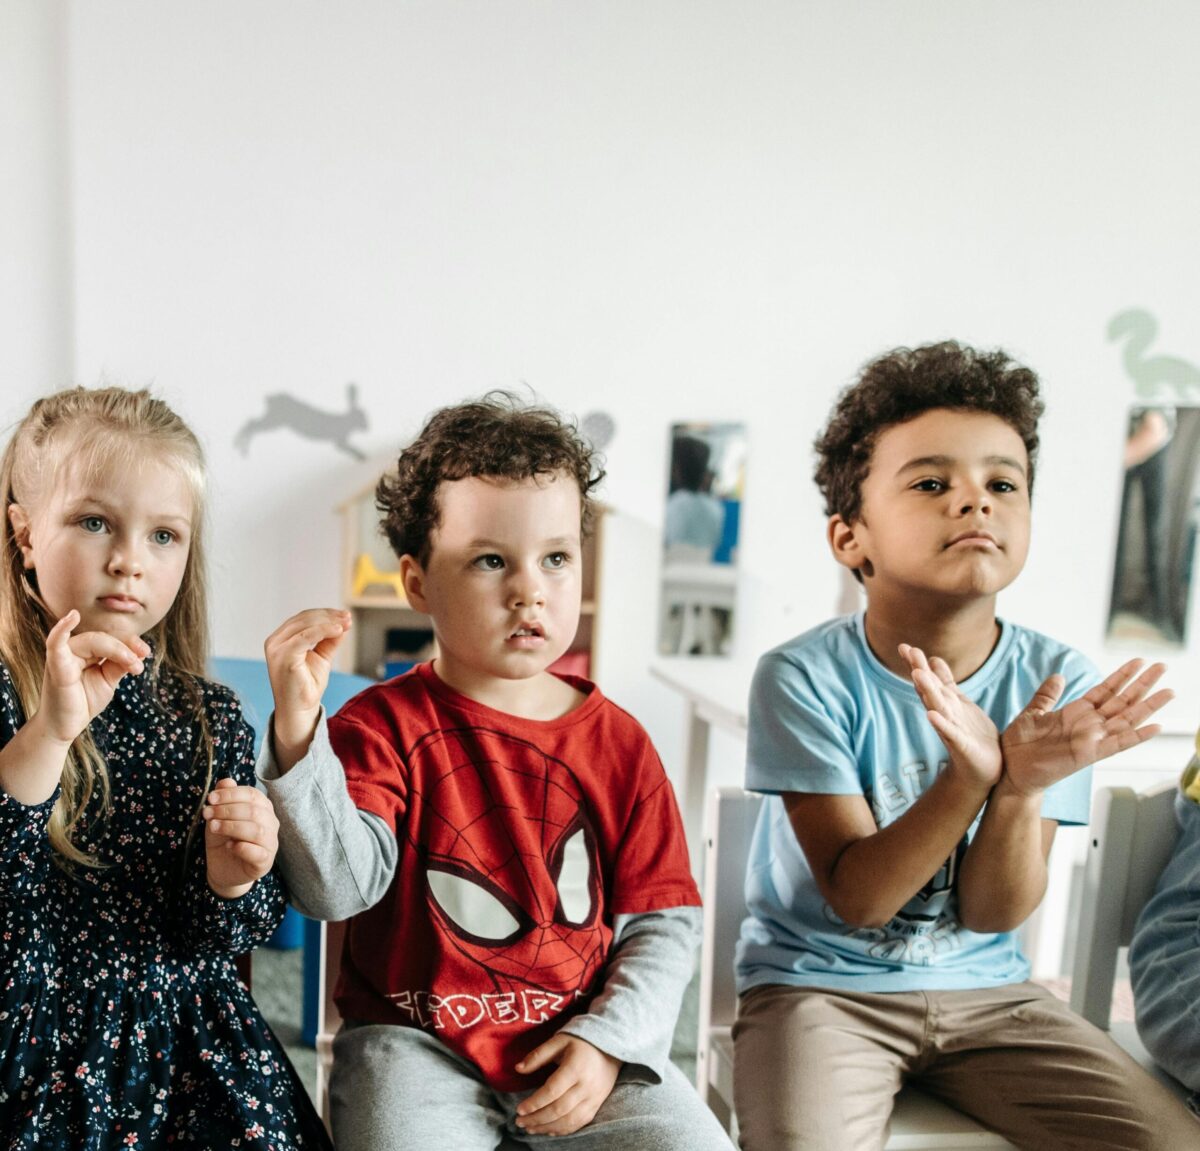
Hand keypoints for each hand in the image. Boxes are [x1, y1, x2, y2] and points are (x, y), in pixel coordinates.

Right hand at [38, 610, 147, 744]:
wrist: (64, 727)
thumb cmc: (84, 702)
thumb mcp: (108, 681)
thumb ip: (120, 665)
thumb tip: (139, 652)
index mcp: (87, 651)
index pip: (111, 638)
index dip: (130, 642)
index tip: (146, 653)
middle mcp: (74, 650)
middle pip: (104, 638)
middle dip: (126, 648)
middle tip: (139, 666)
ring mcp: (63, 656)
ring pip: (93, 640)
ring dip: (117, 650)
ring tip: (134, 666)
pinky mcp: (55, 666)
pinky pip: (55, 643)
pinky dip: (61, 629)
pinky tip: (72, 617)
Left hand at [203, 778, 279, 898]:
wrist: (223, 869)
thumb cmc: (224, 839)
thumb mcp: (219, 816)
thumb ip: (224, 798)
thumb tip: (226, 781)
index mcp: (263, 808)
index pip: (252, 795)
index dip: (231, 794)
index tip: (211, 798)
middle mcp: (271, 824)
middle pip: (254, 811)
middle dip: (227, 810)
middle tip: (207, 813)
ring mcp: (270, 843)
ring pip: (257, 830)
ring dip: (232, 826)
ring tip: (213, 827)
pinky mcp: (265, 862)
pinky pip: (258, 853)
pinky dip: (242, 847)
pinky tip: (228, 845)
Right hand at [263, 608, 350, 769]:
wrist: (300, 710)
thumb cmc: (308, 685)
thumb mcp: (322, 656)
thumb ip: (330, 639)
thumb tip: (344, 622)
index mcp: (281, 639)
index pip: (303, 618)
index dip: (325, 614)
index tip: (345, 615)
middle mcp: (275, 642)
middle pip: (304, 618)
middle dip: (329, 615)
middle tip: (348, 617)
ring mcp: (277, 648)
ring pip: (305, 624)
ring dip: (329, 621)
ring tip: (346, 623)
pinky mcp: (283, 656)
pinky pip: (305, 636)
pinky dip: (323, 630)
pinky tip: (338, 630)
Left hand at [513, 1034, 620, 1135]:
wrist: (612, 1045)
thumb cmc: (582, 1040)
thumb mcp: (559, 1040)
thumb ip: (538, 1055)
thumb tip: (518, 1069)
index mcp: (576, 1067)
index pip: (552, 1091)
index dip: (534, 1103)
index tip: (519, 1109)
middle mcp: (586, 1086)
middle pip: (559, 1109)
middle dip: (537, 1119)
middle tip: (519, 1121)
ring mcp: (594, 1098)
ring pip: (568, 1120)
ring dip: (547, 1128)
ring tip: (530, 1128)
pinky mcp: (597, 1104)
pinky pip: (579, 1123)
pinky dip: (562, 1130)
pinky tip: (548, 1130)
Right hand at [899, 643, 1001, 789]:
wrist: (983, 770)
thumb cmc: (972, 735)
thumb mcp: (959, 702)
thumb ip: (945, 682)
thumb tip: (933, 659)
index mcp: (946, 702)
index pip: (929, 680)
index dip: (917, 663)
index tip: (905, 646)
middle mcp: (944, 713)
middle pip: (929, 689)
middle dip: (919, 670)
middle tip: (907, 651)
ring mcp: (951, 729)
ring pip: (937, 707)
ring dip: (926, 691)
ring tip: (917, 675)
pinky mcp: (961, 746)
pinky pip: (950, 734)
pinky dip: (940, 724)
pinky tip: (930, 715)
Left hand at [1000, 659, 1172, 797]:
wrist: (1009, 768)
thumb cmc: (1019, 744)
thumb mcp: (1033, 712)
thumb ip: (1047, 695)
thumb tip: (1059, 675)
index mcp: (1076, 712)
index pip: (1106, 690)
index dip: (1122, 676)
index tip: (1140, 661)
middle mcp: (1088, 724)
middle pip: (1122, 701)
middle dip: (1142, 684)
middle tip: (1162, 666)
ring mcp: (1091, 739)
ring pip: (1126, 719)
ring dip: (1148, 706)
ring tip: (1168, 692)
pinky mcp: (1089, 754)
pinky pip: (1118, 744)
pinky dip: (1137, 737)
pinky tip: (1155, 727)